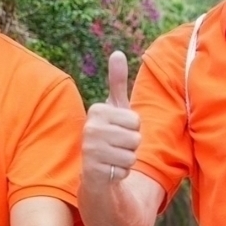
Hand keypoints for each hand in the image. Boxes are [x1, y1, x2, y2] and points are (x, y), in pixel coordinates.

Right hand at [80, 50, 143, 203]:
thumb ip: (117, 81)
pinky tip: (110, 170)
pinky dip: (122, 172)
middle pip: (135, 136)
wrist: (96, 171)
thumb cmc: (110, 135)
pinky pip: (125, 169)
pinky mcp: (93, 170)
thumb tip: (117, 52)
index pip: (135, 119)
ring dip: (128, 159)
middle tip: (117, 146)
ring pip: (132, 154)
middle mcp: (90, 128)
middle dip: (132, 145)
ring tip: (114, 158)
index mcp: (97, 110)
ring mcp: (90, 149)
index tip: (119, 130)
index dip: (133, 128)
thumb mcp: (116, 108)